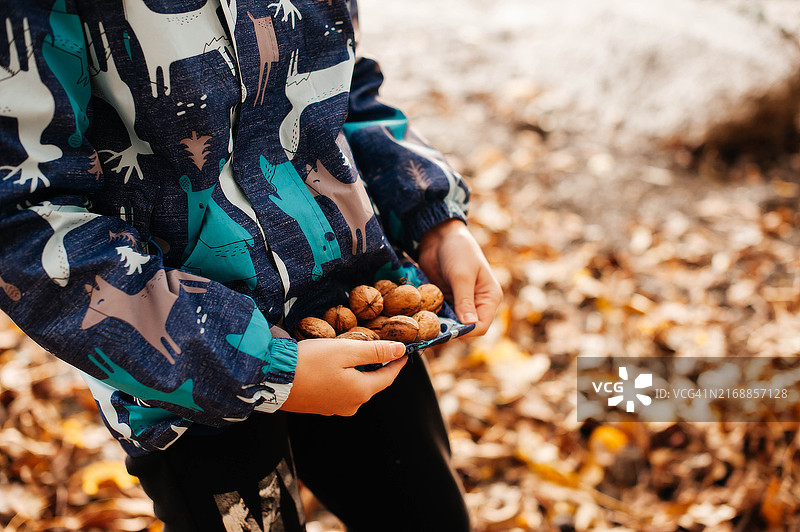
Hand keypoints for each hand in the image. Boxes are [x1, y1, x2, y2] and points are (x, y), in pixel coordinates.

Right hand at [280, 339, 406, 415]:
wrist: (272, 379)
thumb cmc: (309, 362)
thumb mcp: (345, 350)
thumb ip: (375, 351)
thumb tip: (401, 350)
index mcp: (361, 391)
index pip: (388, 377)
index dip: (398, 362)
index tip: (405, 351)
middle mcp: (350, 405)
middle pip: (371, 383)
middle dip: (377, 367)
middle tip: (380, 349)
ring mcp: (333, 409)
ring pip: (354, 388)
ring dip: (358, 373)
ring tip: (355, 355)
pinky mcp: (319, 407)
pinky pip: (338, 391)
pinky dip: (342, 379)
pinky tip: (334, 368)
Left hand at [417, 219, 502, 336]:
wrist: (440, 235)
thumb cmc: (458, 250)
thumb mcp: (461, 275)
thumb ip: (464, 300)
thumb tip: (469, 325)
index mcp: (489, 298)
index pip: (481, 326)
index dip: (466, 332)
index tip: (447, 332)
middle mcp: (476, 303)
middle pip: (465, 328)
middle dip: (449, 331)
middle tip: (430, 332)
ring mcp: (459, 302)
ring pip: (450, 323)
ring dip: (437, 324)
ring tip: (422, 326)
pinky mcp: (445, 299)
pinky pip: (439, 314)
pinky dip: (430, 316)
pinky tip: (419, 317)